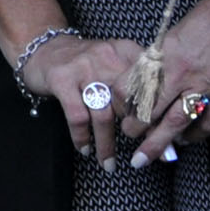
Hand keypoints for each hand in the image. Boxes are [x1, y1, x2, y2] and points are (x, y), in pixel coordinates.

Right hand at [24, 33, 145, 166]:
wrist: (45, 47)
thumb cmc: (87, 66)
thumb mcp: (116, 69)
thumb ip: (138, 93)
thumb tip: (164, 135)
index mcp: (127, 52)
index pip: (150, 88)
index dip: (156, 118)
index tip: (158, 142)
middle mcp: (108, 57)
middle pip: (129, 104)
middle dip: (134, 133)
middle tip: (136, 154)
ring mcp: (84, 67)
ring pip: (104, 114)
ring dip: (106, 144)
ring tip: (108, 163)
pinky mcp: (62, 79)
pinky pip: (78, 116)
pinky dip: (82, 137)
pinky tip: (85, 148)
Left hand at [123, 0, 209, 167]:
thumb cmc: (208, 18)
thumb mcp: (173, 34)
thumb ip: (159, 60)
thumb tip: (144, 84)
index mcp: (163, 54)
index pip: (132, 86)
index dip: (122, 103)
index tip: (119, 111)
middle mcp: (181, 71)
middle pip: (149, 111)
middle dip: (135, 131)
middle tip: (130, 141)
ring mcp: (207, 84)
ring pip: (176, 124)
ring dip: (160, 143)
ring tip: (150, 154)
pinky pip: (208, 124)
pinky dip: (195, 136)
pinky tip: (186, 139)